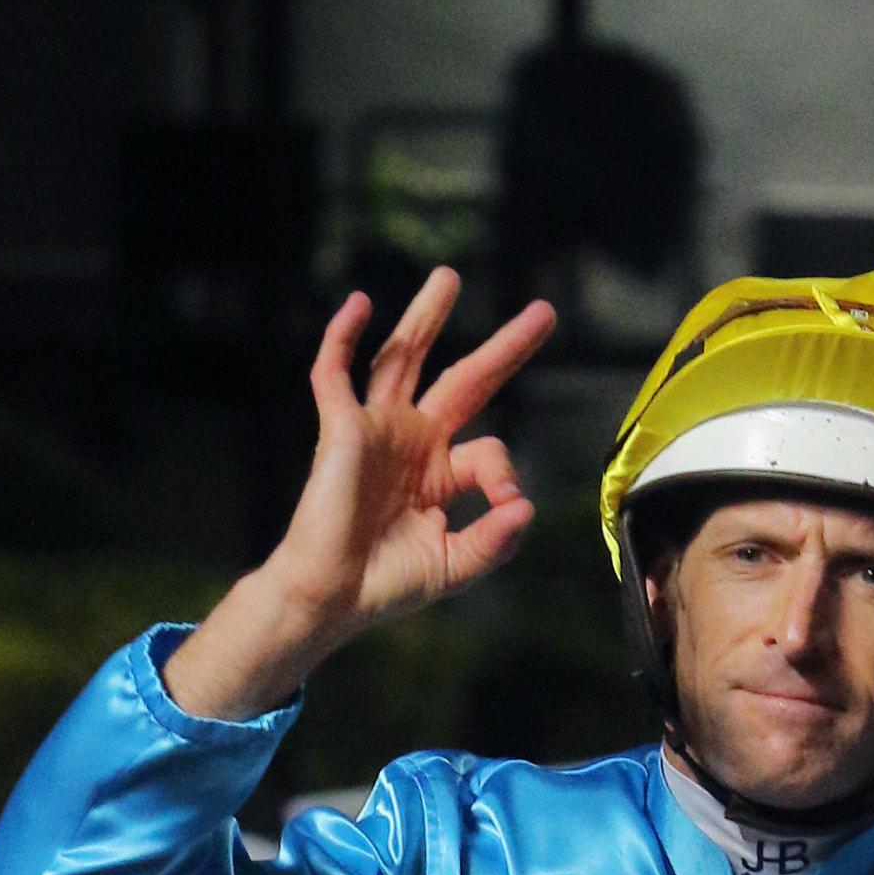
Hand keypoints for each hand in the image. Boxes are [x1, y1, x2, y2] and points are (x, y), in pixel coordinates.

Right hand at [167, 269, 556, 721]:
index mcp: (440, 473)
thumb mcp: (453, 566)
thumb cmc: (384, 584)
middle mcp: (412, 442)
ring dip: (426, 317)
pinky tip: (359, 304)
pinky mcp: (340, 428)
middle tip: (543, 314)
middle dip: (503, 348)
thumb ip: (493, 541)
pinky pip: (335, 372)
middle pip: (464, 380)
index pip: (489, 450)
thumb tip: (527, 507)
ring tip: (451, 278)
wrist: (330, 596)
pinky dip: (342, 337)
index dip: (505, 473)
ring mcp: (376, 430)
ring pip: (402, 358)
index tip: (508, 504)